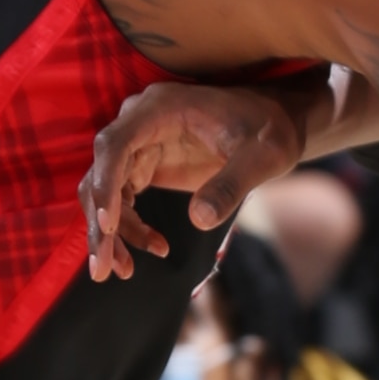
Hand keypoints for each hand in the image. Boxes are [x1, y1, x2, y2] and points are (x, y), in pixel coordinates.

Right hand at [82, 78, 312, 278]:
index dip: (105, 183)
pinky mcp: (146, 165)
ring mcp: (140, 144)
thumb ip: (230, 185)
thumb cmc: (271, 131)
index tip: (107, 224)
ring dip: (111, 232)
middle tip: (102, 268)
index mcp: (160, 108)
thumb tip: (199, 220)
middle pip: (101, 172)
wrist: (277, 124)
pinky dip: (130, 227)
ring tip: (125, 271)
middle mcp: (140, 123)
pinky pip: (123, 199)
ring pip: (106, 191)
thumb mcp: (261, 157)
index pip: (115, 145)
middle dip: (100, 222)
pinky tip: (157, 248)